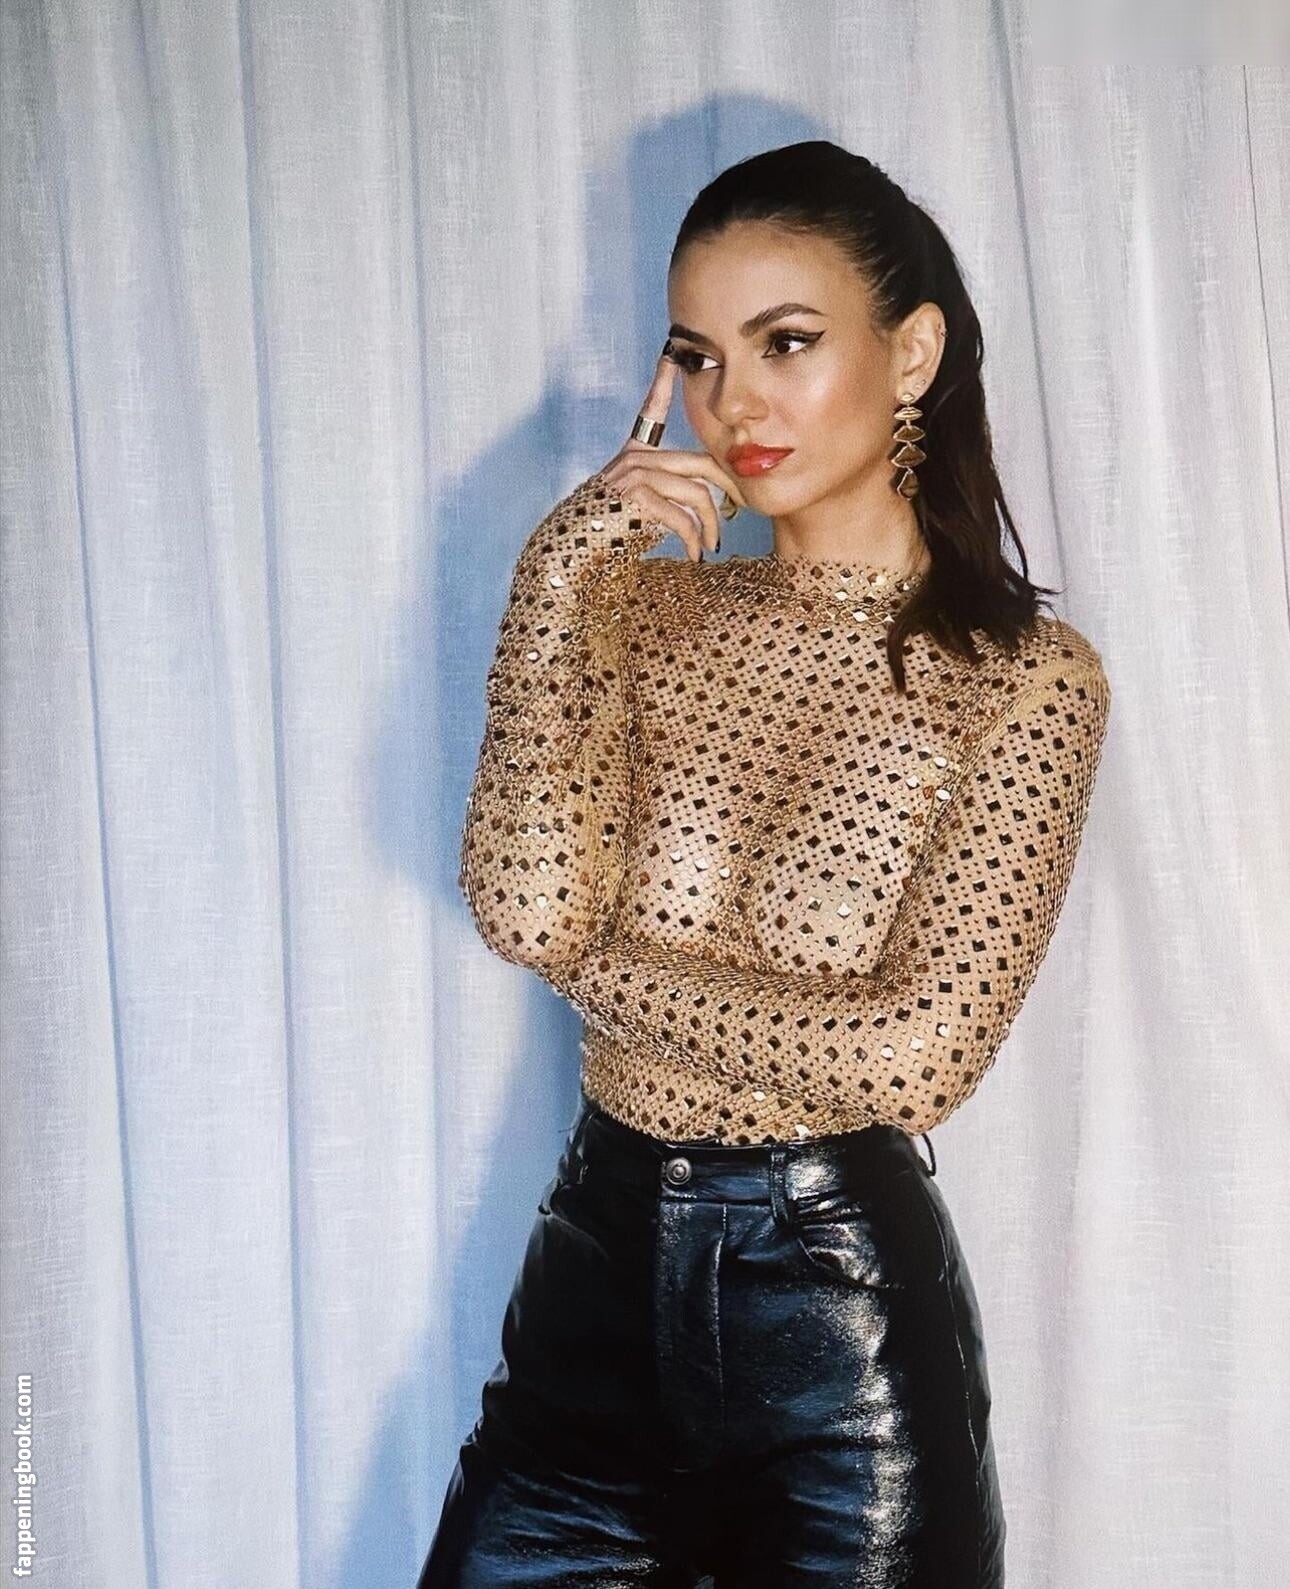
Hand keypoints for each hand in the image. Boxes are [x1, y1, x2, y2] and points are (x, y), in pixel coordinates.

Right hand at [599, 345, 749, 562]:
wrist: (574, 547)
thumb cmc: (605, 532)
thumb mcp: (636, 506)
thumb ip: (665, 495)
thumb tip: (703, 505)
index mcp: (633, 456)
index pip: (650, 413)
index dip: (660, 385)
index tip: (669, 358)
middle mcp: (634, 460)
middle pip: (699, 463)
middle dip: (727, 485)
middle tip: (740, 504)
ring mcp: (635, 475)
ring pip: (696, 493)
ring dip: (710, 523)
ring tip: (712, 543)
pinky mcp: (637, 496)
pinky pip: (681, 516)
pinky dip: (693, 538)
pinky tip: (696, 553)